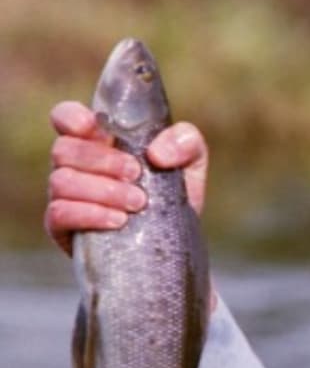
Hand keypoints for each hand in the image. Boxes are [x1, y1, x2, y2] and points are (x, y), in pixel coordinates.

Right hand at [45, 101, 209, 255]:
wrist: (173, 248)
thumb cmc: (174, 198)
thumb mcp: (191, 165)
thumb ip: (186, 141)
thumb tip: (157, 153)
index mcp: (95, 143)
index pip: (64, 118)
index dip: (72, 118)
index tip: (95, 127)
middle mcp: (74, 167)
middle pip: (64, 150)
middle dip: (104, 161)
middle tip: (137, 175)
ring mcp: (65, 197)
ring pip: (62, 181)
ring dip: (102, 190)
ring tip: (137, 203)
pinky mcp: (63, 229)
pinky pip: (60, 214)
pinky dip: (90, 214)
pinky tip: (118, 221)